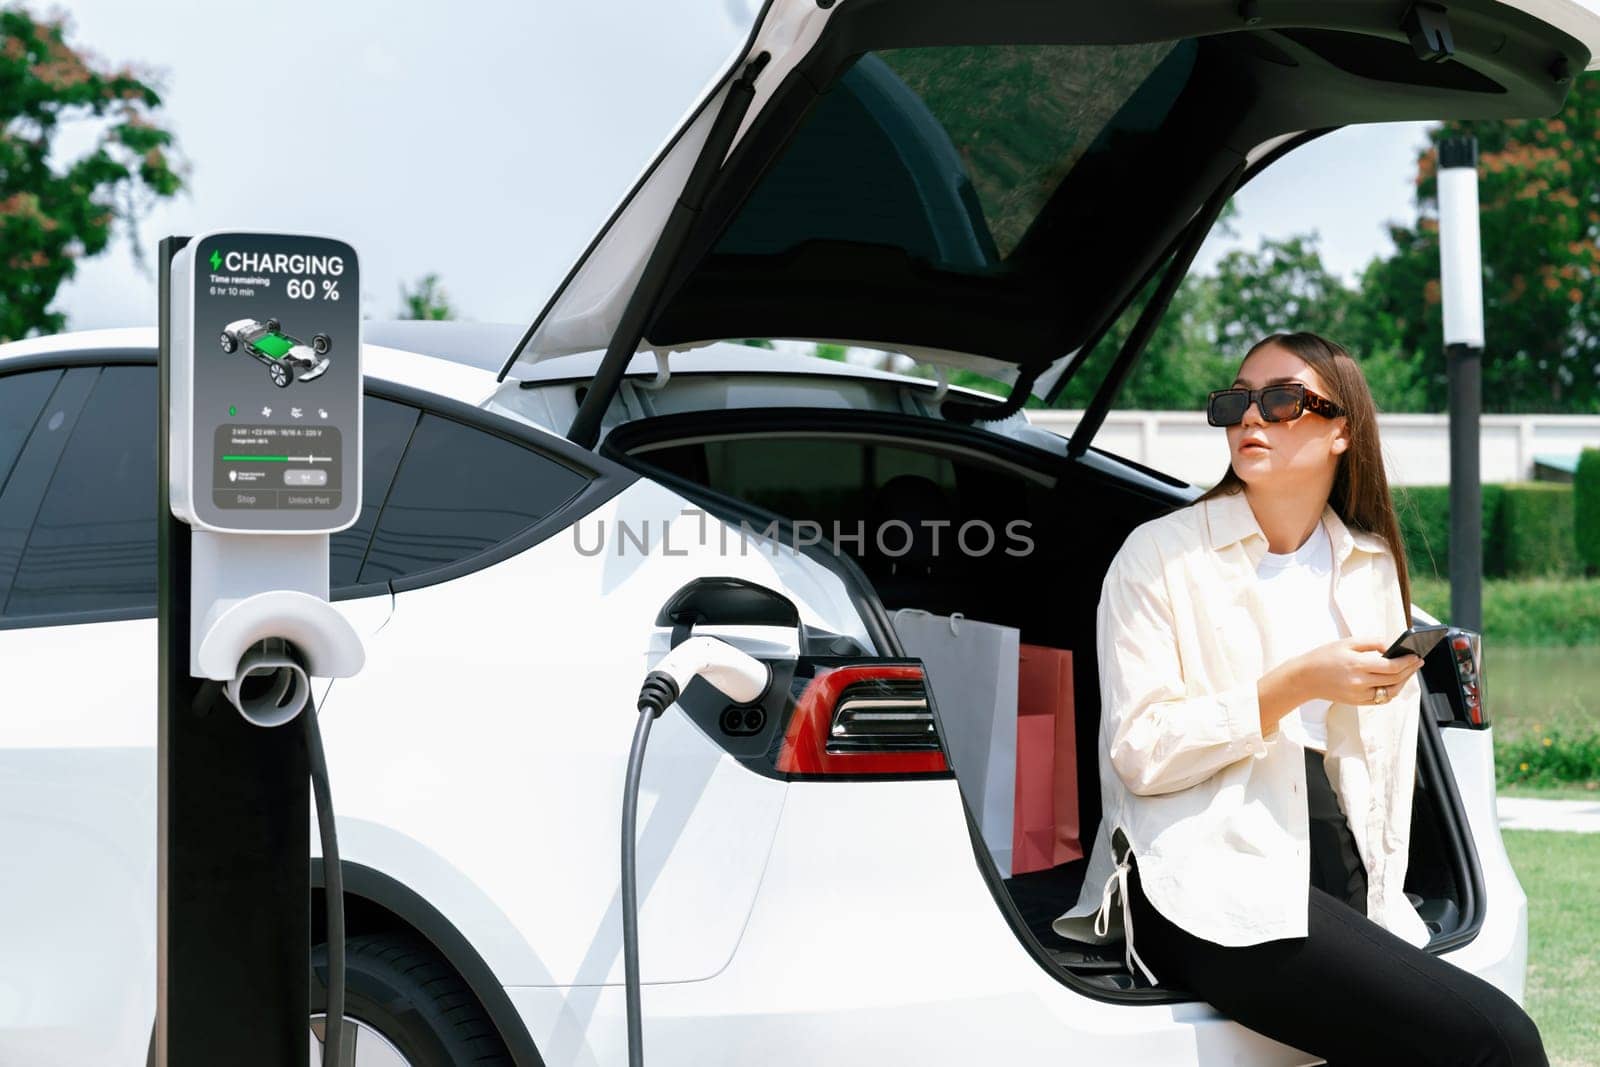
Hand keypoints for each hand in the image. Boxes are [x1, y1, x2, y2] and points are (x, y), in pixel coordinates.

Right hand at [1293, 636, 1423, 706]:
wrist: (1305, 678)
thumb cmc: (1324, 657)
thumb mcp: (1347, 642)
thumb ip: (1372, 642)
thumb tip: (1391, 646)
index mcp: (1358, 665)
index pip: (1392, 667)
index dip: (1407, 662)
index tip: (1416, 655)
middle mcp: (1360, 683)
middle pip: (1395, 679)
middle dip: (1409, 670)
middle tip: (1417, 661)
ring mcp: (1359, 695)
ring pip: (1391, 692)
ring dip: (1403, 682)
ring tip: (1409, 672)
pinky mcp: (1357, 702)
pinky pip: (1381, 699)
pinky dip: (1391, 690)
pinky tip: (1395, 682)